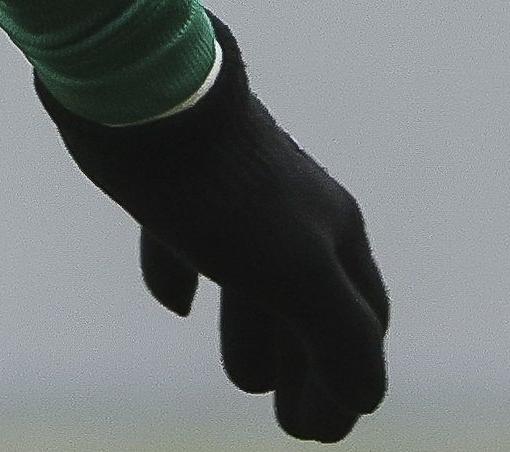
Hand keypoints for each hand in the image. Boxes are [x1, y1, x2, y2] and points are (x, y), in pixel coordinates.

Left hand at [43, 18, 388, 440]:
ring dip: (254, 334)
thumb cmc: (226, 187)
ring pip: (253, 280)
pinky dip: (183, 278)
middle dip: (307, 369)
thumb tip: (366, 400)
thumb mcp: (298, 271)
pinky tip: (173, 304)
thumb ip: (342, 336)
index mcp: (332, 233)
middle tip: (291, 426)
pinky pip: (184, 243)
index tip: (322, 434)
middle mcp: (291, 214)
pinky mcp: (170, 183)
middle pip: (311, 307)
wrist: (143, 93)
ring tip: (244, 379)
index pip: (363, 325)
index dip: (350, 382)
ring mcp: (231, 197)